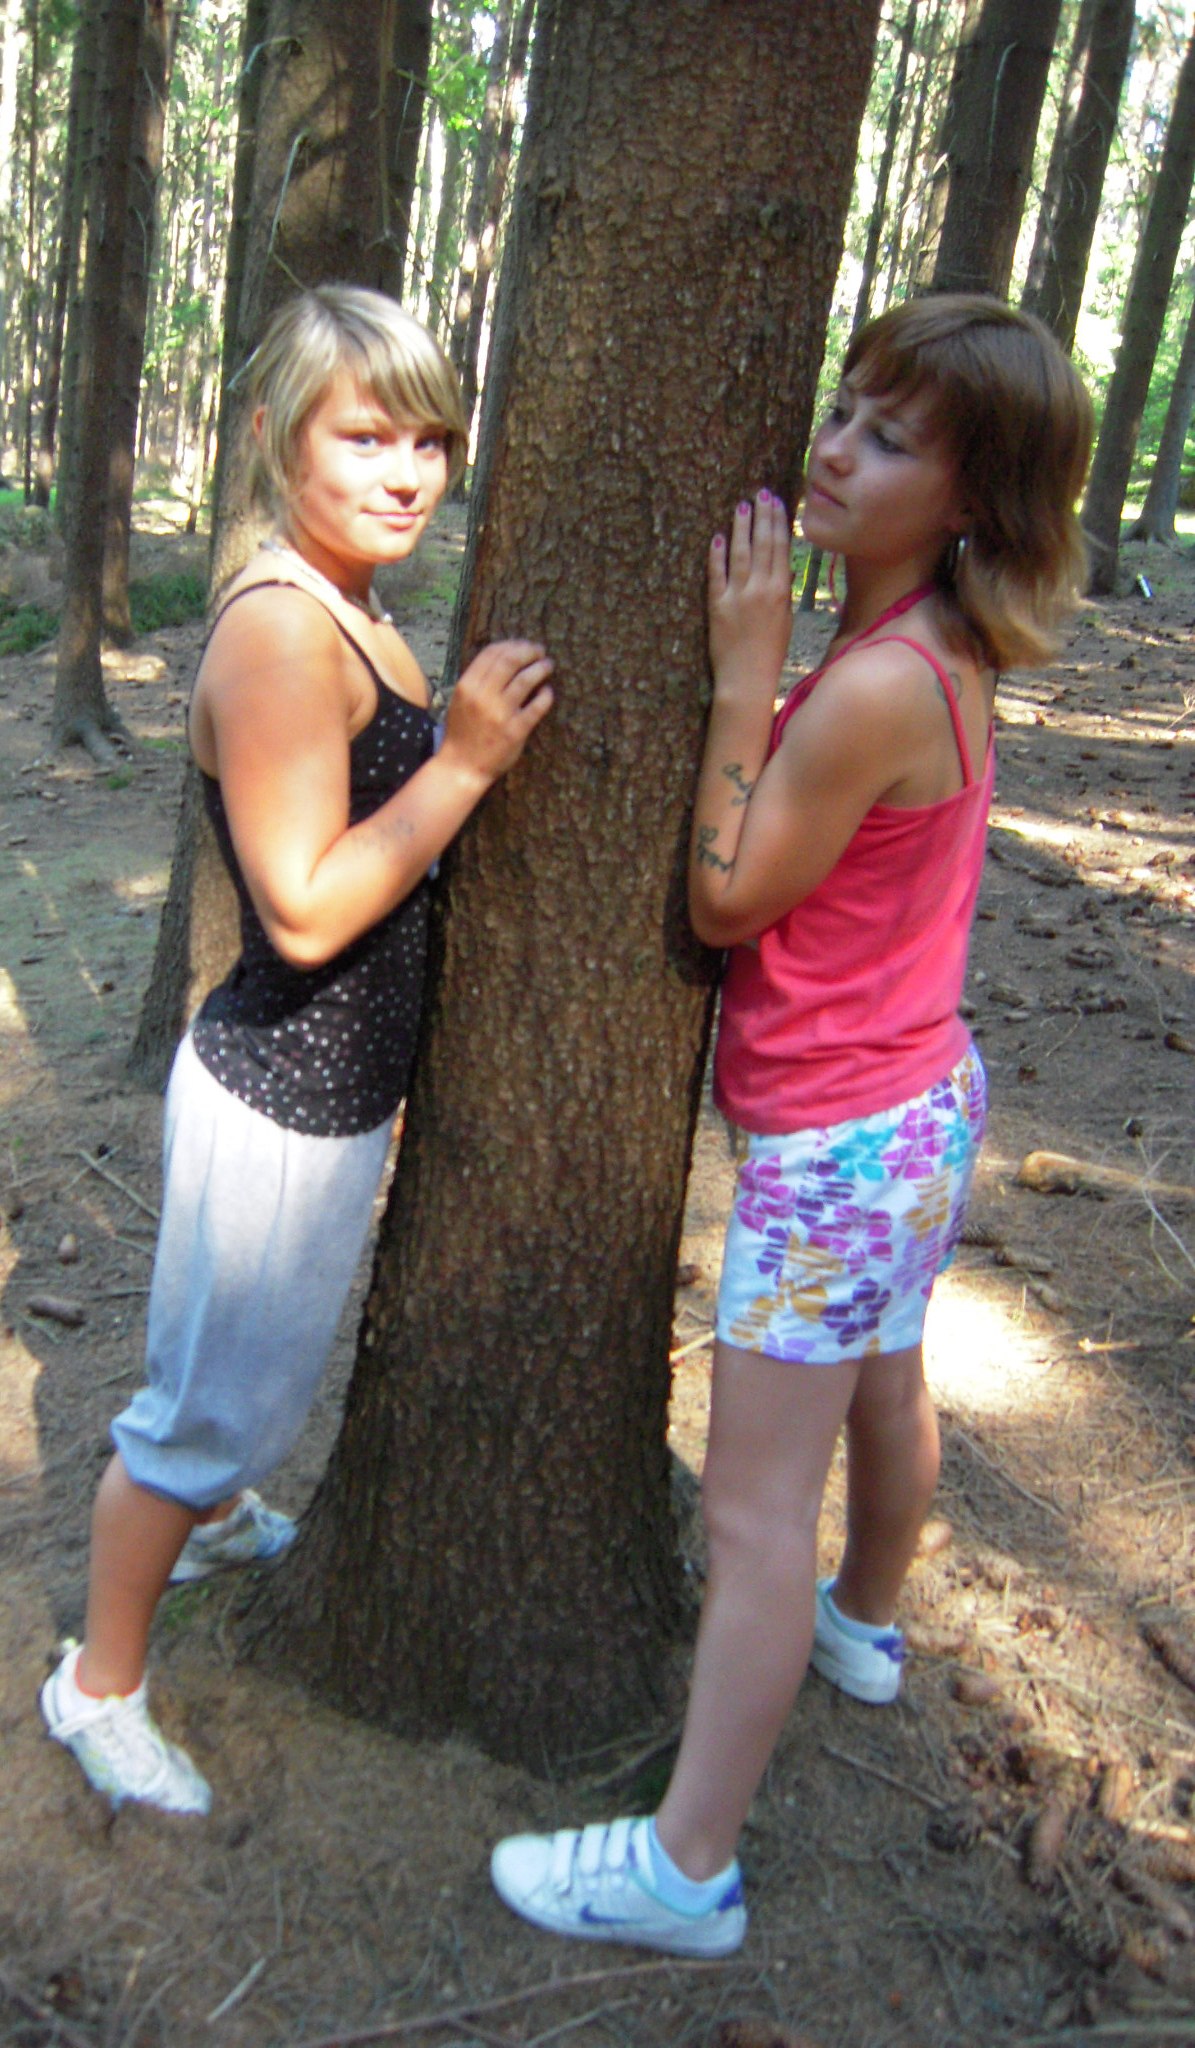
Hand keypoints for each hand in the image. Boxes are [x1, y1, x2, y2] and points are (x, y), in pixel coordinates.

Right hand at [440, 639, 553, 785]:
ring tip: (547, 666)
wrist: (461, 766)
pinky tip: (547, 691)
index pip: (492, 653)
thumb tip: (507, 656)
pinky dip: (546, 695)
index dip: (511, 644)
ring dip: (540, 668)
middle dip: (528, 651)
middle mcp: (482, 697)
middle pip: (510, 661)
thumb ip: (479, 679)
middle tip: (540, 651)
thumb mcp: (461, 700)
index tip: (523, 645)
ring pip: (526, 680)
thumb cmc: (462, 731)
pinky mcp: (516, 730)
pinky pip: (537, 706)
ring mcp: (500, 714)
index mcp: (466, 686)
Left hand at [708, 489, 792, 697]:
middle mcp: (761, 590)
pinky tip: (718, 537)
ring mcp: (738, 597)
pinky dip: (717, 555)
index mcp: (781, 592)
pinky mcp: (717, 606)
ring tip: (741, 506)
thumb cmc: (769, 653)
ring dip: (740, 528)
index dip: (777, 522)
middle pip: (762, 544)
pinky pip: (717, 575)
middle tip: (760, 493)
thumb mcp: (784, 621)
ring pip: (740, 554)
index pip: (780, 548)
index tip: (775, 502)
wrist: (747, 678)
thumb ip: (782, 593)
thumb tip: (782, 569)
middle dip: (762, 516)